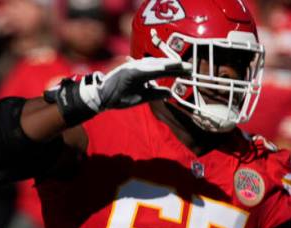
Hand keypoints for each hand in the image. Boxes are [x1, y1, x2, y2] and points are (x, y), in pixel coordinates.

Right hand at [45, 57, 189, 125]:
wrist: (100, 98)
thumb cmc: (120, 96)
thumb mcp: (140, 96)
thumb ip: (154, 93)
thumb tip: (169, 93)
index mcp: (143, 74)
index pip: (162, 70)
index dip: (176, 70)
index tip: (189, 71)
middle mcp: (138, 69)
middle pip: (159, 66)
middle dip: (174, 66)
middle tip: (189, 68)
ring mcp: (132, 69)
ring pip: (152, 66)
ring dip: (165, 65)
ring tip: (179, 66)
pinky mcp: (126, 72)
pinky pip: (142, 70)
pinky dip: (152, 69)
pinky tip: (162, 68)